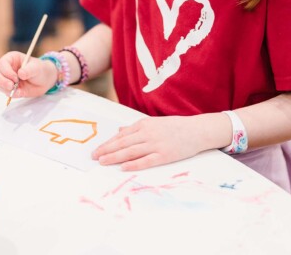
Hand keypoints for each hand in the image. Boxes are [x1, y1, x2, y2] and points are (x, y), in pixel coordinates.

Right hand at [0, 52, 57, 99]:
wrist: (45, 81)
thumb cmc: (40, 69)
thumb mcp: (37, 68)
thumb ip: (29, 70)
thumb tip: (21, 74)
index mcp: (11, 58)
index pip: (2, 63)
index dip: (6, 71)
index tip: (15, 78)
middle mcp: (6, 68)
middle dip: (2, 81)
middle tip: (12, 86)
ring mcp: (7, 79)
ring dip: (6, 89)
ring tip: (18, 90)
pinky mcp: (9, 88)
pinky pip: (5, 92)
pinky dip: (11, 94)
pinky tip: (20, 92)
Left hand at [92, 115, 207, 170]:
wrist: (196, 130)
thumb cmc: (175, 127)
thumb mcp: (153, 123)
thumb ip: (136, 128)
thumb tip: (120, 130)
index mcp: (143, 124)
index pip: (121, 135)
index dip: (108, 143)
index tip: (97, 149)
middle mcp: (147, 133)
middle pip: (123, 143)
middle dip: (107, 150)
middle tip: (94, 157)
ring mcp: (156, 144)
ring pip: (131, 151)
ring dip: (115, 157)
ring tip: (103, 162)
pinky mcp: (165, 155)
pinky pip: (146, 160)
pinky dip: (134, 164)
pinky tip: (124, 167)